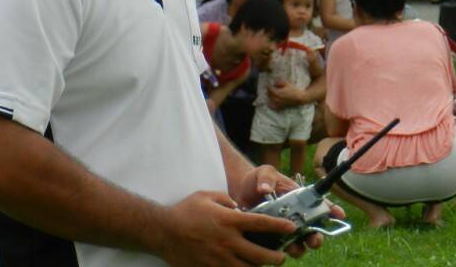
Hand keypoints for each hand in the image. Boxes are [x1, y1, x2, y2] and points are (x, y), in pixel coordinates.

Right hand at [157, 190, 293, 265]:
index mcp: (229, 221)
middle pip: (261, 254)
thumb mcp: (207, 195)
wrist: (163, 232)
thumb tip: (239, 208)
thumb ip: (226, 200)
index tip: (292, 227)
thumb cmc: (185, 211)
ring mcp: (220, 259)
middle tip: (282, 255)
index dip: (279, 225)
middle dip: (276, 257)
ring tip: (266, 265)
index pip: (261, 223)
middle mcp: (228, 241)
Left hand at [232, 166, 345, 259]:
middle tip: (314, 238)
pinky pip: (280, 249)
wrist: (240, 190)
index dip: (333, 211)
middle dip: (318, 237)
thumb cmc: (257, 180)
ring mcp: (286, 229)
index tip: (340, 215)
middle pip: (314, 231)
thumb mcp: (264, 173)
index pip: (321, 205)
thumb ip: (267, 178)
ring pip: (300, 244)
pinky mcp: (273, 238)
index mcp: (300, 199)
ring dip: (300, 248)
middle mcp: (297, 216)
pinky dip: (280, 251)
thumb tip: (265, 189)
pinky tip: (275, 250)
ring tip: (293, 247)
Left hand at [267, 80, 302, 109]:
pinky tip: (272, 101)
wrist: (300, 98)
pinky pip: (273, 107)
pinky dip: (271, 104)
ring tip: (271, 94)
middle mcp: (277, 99)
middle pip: (269, 95)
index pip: (270, 89)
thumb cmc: (293, 90)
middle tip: (271, 88)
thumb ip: (279, 82)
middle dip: (269, 91)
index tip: (269, 83)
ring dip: (269, 97)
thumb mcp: (286, 84)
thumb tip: (274, 83)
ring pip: (270, 101)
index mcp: (277, 93)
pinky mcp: (281, 108)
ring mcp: (278, 104)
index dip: (269, 85)